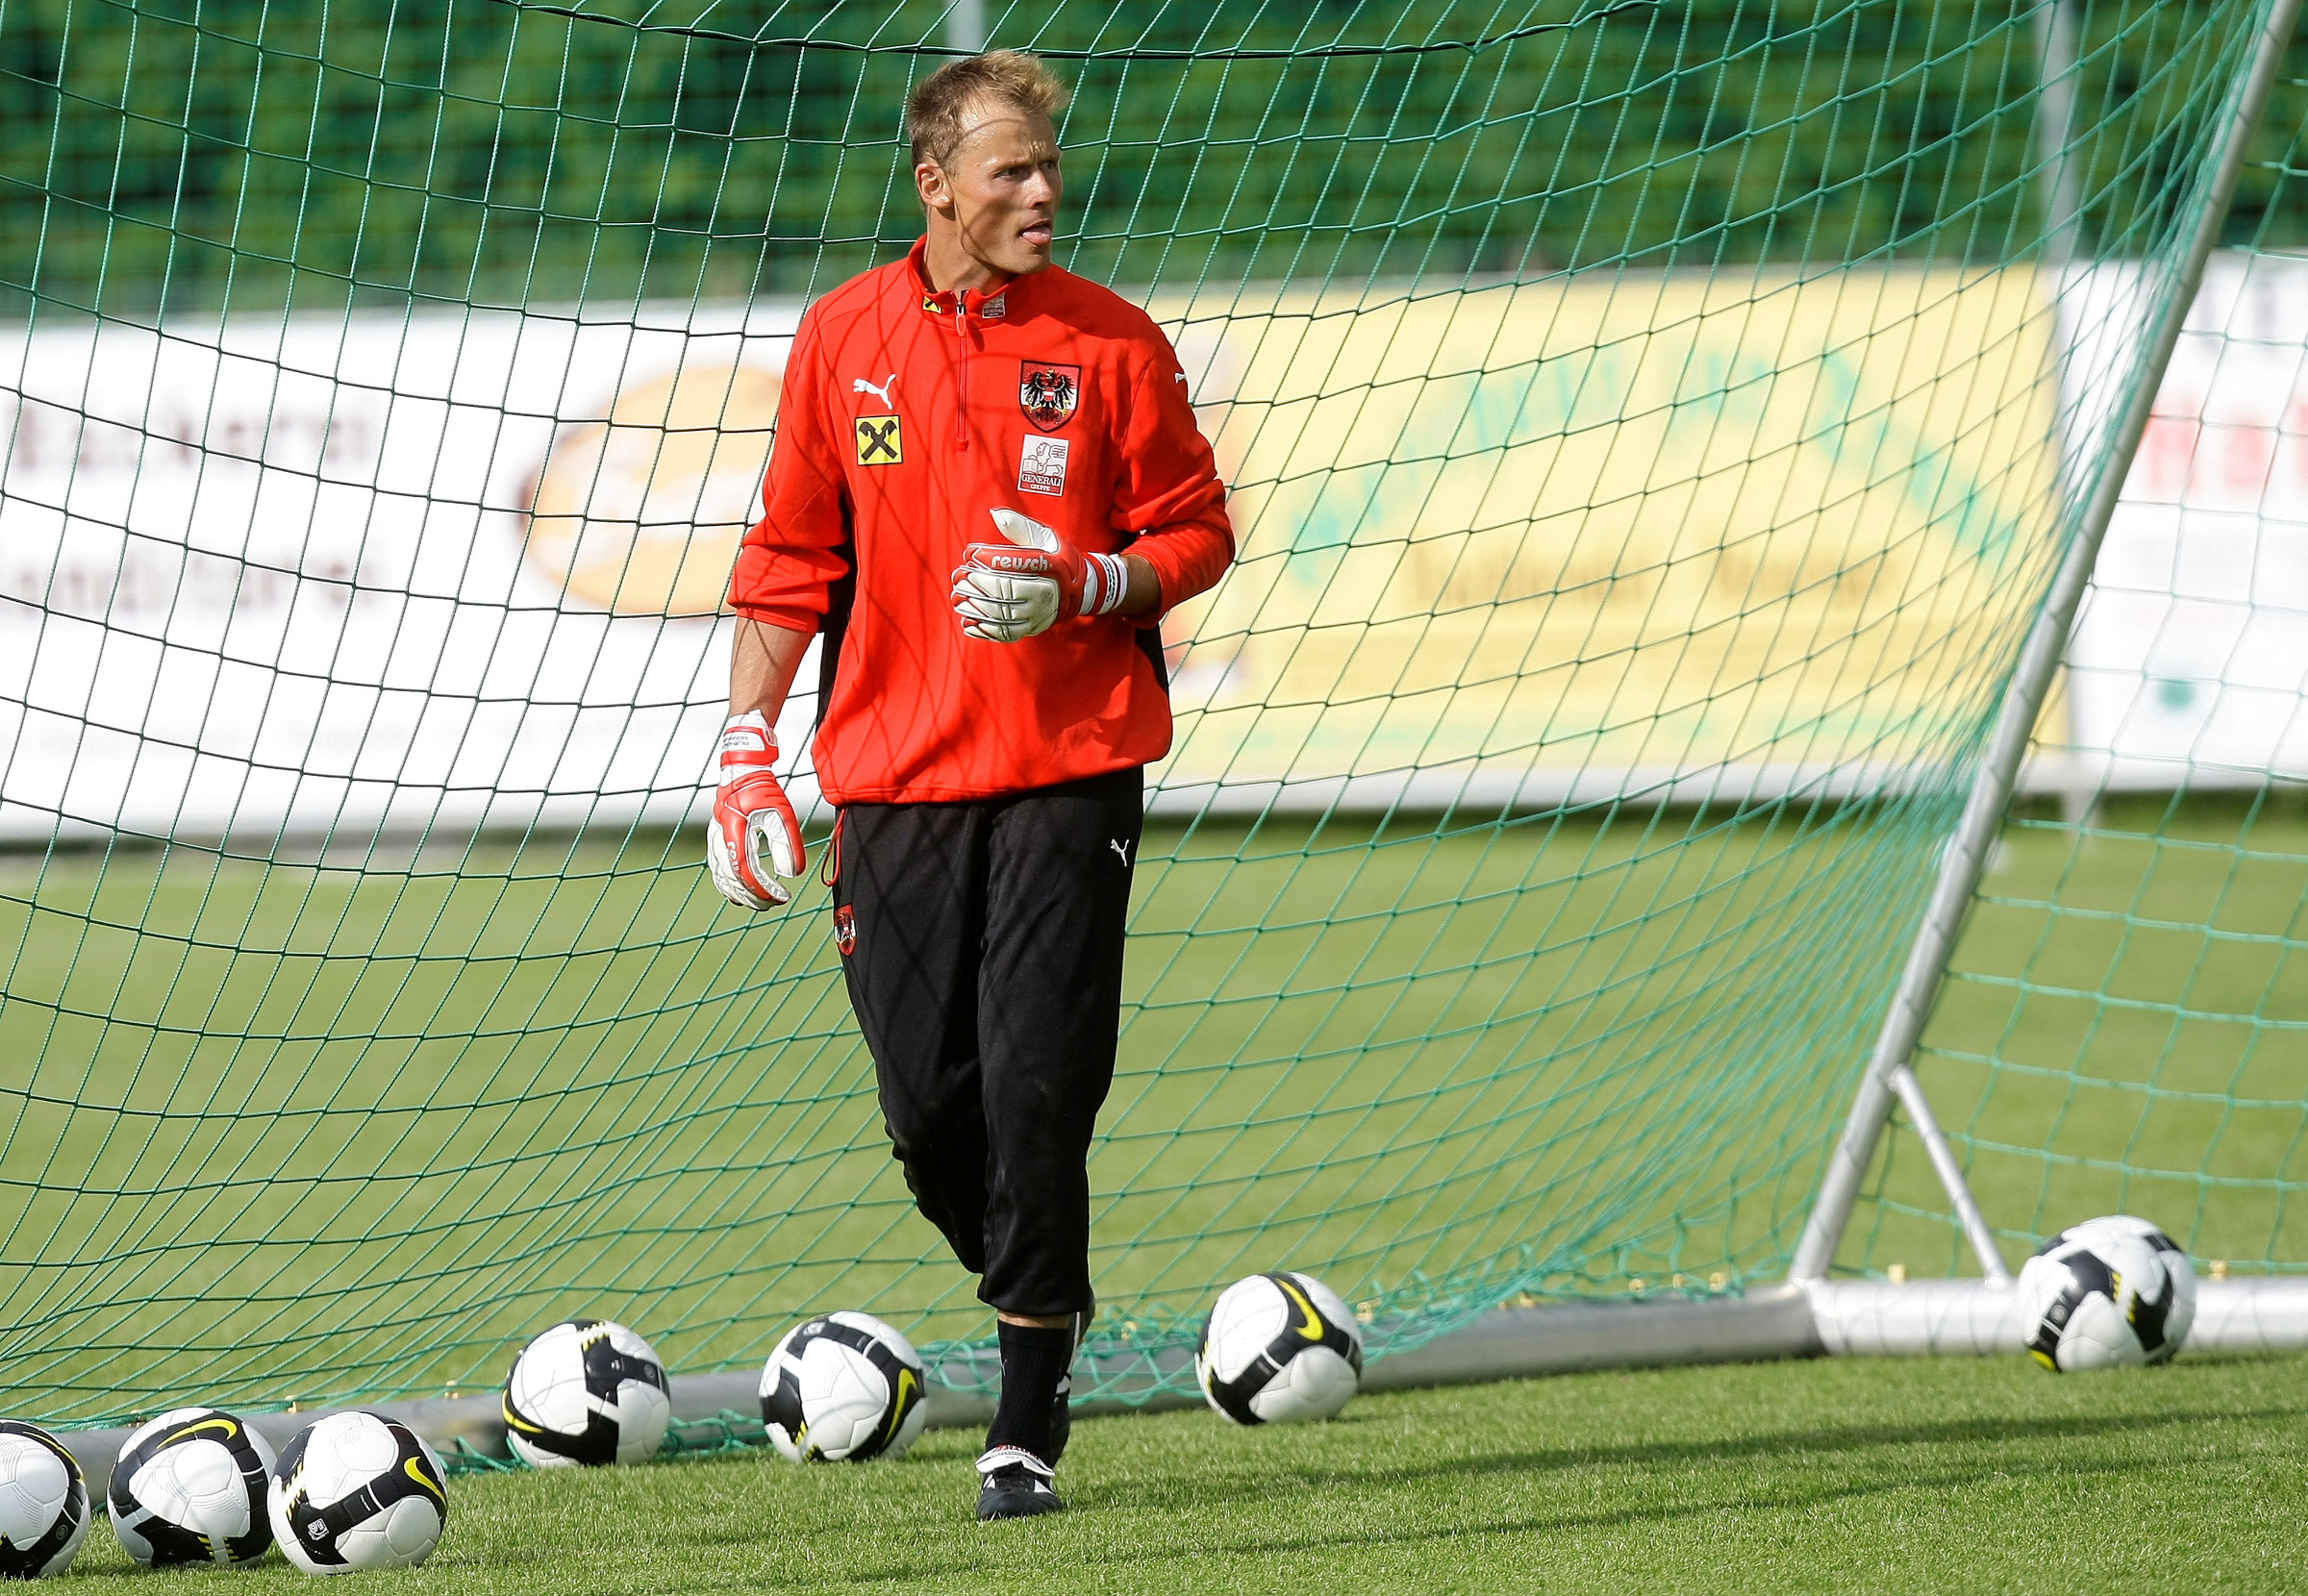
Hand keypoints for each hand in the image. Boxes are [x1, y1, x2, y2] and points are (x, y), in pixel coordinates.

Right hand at [707, 711, 804, 909]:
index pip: (747, 872)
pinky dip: (728, 884)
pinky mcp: (716, 840)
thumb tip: (791, 873)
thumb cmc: (763, 791)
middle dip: (753, 896)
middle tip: (773, 904)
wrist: (742, 772)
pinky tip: (740, 893)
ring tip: (758, 903)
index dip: (763, 889)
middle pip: (732, 880)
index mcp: (735, 832)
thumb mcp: (782, 814)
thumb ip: (788, 844)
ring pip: (721, 877)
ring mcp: (715, 840)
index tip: (781, 897)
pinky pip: (717, 869)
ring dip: (739, 894)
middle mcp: (720, 839)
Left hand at [950, 508, 1128, 642]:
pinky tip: (967, 621)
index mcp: (1052, 567)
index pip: (1019, 562)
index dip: (991, 558)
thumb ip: (1021, 526)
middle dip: (978, 583)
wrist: (1081, 592)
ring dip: (975, 606)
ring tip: (958, 596)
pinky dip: (984, 630)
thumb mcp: (1047, 537)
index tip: (971, 552)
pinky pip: (1005, 633)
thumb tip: (996, 513)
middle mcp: (1048, 592)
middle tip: (959, 575)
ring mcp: (1040, 614)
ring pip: (1003, 614)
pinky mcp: (1032, 629)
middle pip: (1007, 590)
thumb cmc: (1058, 558)